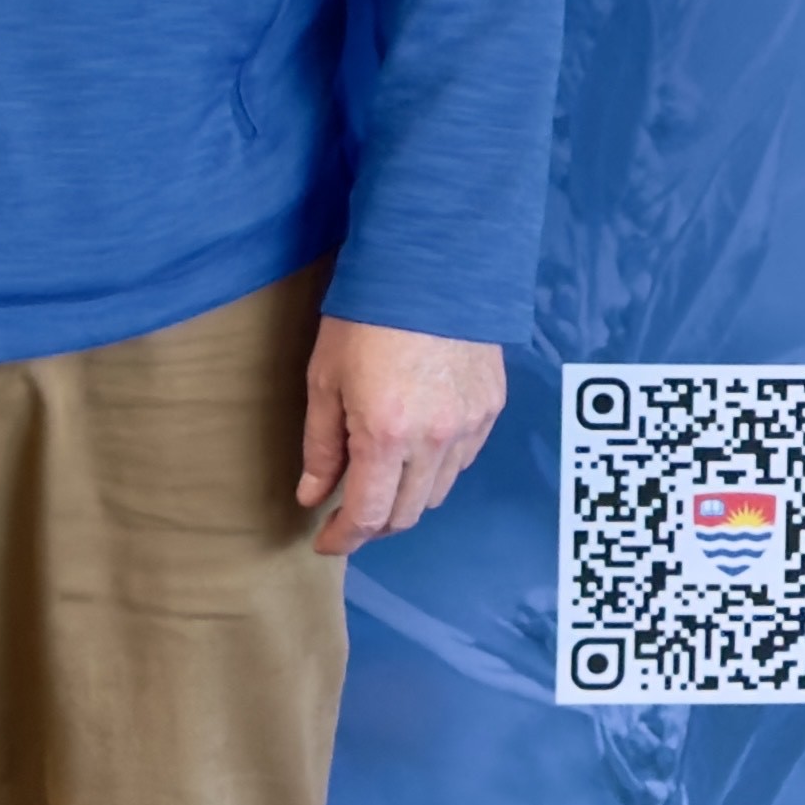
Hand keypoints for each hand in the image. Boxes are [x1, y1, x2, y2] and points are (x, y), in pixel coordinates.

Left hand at [298, 318, 502, 554]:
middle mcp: (435, 440)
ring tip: (383, 477)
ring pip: (437, 491)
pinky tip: (417, 447)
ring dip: (407, 497)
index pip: (368, 515)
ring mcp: (470, 425)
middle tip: (348, 511)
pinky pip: (464, 459)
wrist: (431, 263)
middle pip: (406, 514)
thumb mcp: (326, 379)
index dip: (343, 538)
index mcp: (386, 435)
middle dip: (373, 523)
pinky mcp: (491, 406)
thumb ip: (321, 446)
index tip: (325, 542)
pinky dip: (437, 467)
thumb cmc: (366, 316)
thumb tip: (312, 496)